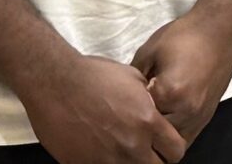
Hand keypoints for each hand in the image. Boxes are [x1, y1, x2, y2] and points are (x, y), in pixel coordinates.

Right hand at [21, 53, 186, 163]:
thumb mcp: (133, 78)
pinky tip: (100, 151)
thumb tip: (157, 112)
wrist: (54, 82)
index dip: (171, 148)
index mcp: (147, 122)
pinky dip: (105, 163)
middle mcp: (131, 145)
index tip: (164, 144)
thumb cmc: (92, 76)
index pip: (176, 150)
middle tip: (145, 150)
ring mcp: (106, 159)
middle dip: (155, 159)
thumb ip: (150, 103)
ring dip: (130, 162)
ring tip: (121, 150)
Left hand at [127, 10, 231, 148]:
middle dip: (143, 128)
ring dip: (159, 136)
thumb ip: (133, 80)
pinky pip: (187, 138)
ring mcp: (200, 117)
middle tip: (132, 115)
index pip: (139, 118)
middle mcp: (187, 111)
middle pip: (156, 136)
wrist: (221, 29)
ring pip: (173, 143)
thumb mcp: (149, 52)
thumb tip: (121, 98)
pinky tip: (165, 120)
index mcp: (170, 93)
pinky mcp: (207, 117)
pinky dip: (174, 135)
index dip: (127, 112)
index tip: (119, 106)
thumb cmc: (184, 36)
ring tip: (148, 120)